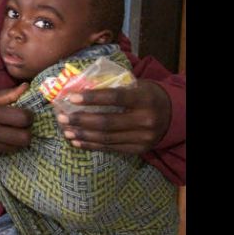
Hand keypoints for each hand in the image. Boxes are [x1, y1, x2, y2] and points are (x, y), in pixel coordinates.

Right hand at [0, 83, 31, 177]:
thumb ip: (3, 95)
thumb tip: (25, 87)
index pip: (23, 118)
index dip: (28, 116)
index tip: (23, 113)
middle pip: (25, 138)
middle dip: (27, 131)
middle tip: (19, 126)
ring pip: (16, 148)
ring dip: (15, 140)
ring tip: (5, 132)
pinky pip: (1, 153)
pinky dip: (0, 146)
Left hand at [54, 79, 171, 153]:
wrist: (172, 115)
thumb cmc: (146, 95)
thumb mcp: (136, 85)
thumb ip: (114, 85)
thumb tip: (80, 84)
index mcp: (144, 99)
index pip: (115, 98)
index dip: (92, 98)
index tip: (71, 97)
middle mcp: (145, 120)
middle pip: (107, 122)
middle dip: (81, 120)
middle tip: (61, 116)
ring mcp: (143, 138)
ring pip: (107, 138)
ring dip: (82, 134)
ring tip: (65, 129)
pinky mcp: (138, 149)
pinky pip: (111, 148)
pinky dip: (91, 145)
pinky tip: (76, 141)